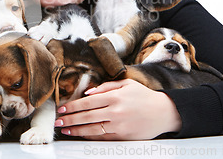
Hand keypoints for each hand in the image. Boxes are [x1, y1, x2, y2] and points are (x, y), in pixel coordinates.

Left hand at [54, 79, 181, 139]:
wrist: (164, 112)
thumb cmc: (144, 96)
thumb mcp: (127, 84)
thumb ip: (106, 87)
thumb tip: (88, 93)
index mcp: (115, 97)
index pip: (87, 102)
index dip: (73, 106)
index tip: (62, 109)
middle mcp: (115, 112)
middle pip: (86, 117)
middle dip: (69, 119)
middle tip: (58, 121)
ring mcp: (119, 126)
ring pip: (92, 129)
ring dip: (76, 130)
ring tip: (65, 130)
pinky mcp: (123, 137)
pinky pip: (102, 137)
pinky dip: (89, 136)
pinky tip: (80, 134)